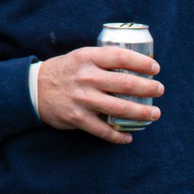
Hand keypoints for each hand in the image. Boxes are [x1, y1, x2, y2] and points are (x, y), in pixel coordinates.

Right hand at [31, 46, 162, 143]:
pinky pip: (104, 130)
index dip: (142, 63)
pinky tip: (128, 137)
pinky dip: (118, 136)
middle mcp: (87, 77)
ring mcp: (83, 99)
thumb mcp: (80, 57)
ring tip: (154, 114)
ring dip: (141, 112)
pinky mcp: (78, 118)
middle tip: (159, 90)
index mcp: (88, 58)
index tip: (155, 69)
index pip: (121, 57)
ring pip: (120, 108)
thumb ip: (102, 60)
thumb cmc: (64, 71)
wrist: (33, 89)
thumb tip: (135, 65)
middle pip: (126, 83)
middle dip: (148, 88)